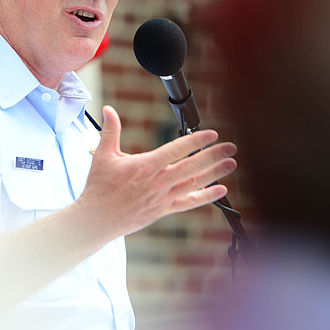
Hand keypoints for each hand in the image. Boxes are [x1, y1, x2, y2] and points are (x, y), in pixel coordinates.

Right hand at [76, 105, 236, 238]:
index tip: (211, 134)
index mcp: (146, 166)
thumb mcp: (103, 155)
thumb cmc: (100, 187)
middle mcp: (158, 182)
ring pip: (194, 184)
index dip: (195, 141)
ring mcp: (163, 197)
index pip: (176, 150)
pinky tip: (220, 191)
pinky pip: (189, 203)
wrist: (98, 218)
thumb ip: (110, 130)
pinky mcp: (164, 210)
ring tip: (231, 164)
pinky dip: (206, 197)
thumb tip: (108, 110)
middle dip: (213, 156)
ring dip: (215, 173)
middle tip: (231, 147)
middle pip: (191, 167)